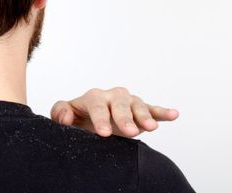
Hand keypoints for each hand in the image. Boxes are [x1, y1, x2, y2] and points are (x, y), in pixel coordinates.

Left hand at [50, 87, 178, 137]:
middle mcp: (112, 96)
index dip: (100, 118)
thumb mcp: (65, 116)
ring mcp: (128, 102)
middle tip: (129, 132)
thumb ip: (60, 113)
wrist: (90, 120)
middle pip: (120, 103)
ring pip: (138, 105)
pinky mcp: (139, 110)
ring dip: (145, 115)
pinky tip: (173, 114)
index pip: (97, 105)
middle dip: (125, 117)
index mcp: (93, 97)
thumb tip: (67, 118)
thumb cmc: (78, 119)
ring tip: (151, 127)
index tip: (104, 134)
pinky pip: (153, 109)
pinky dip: (162, 112)